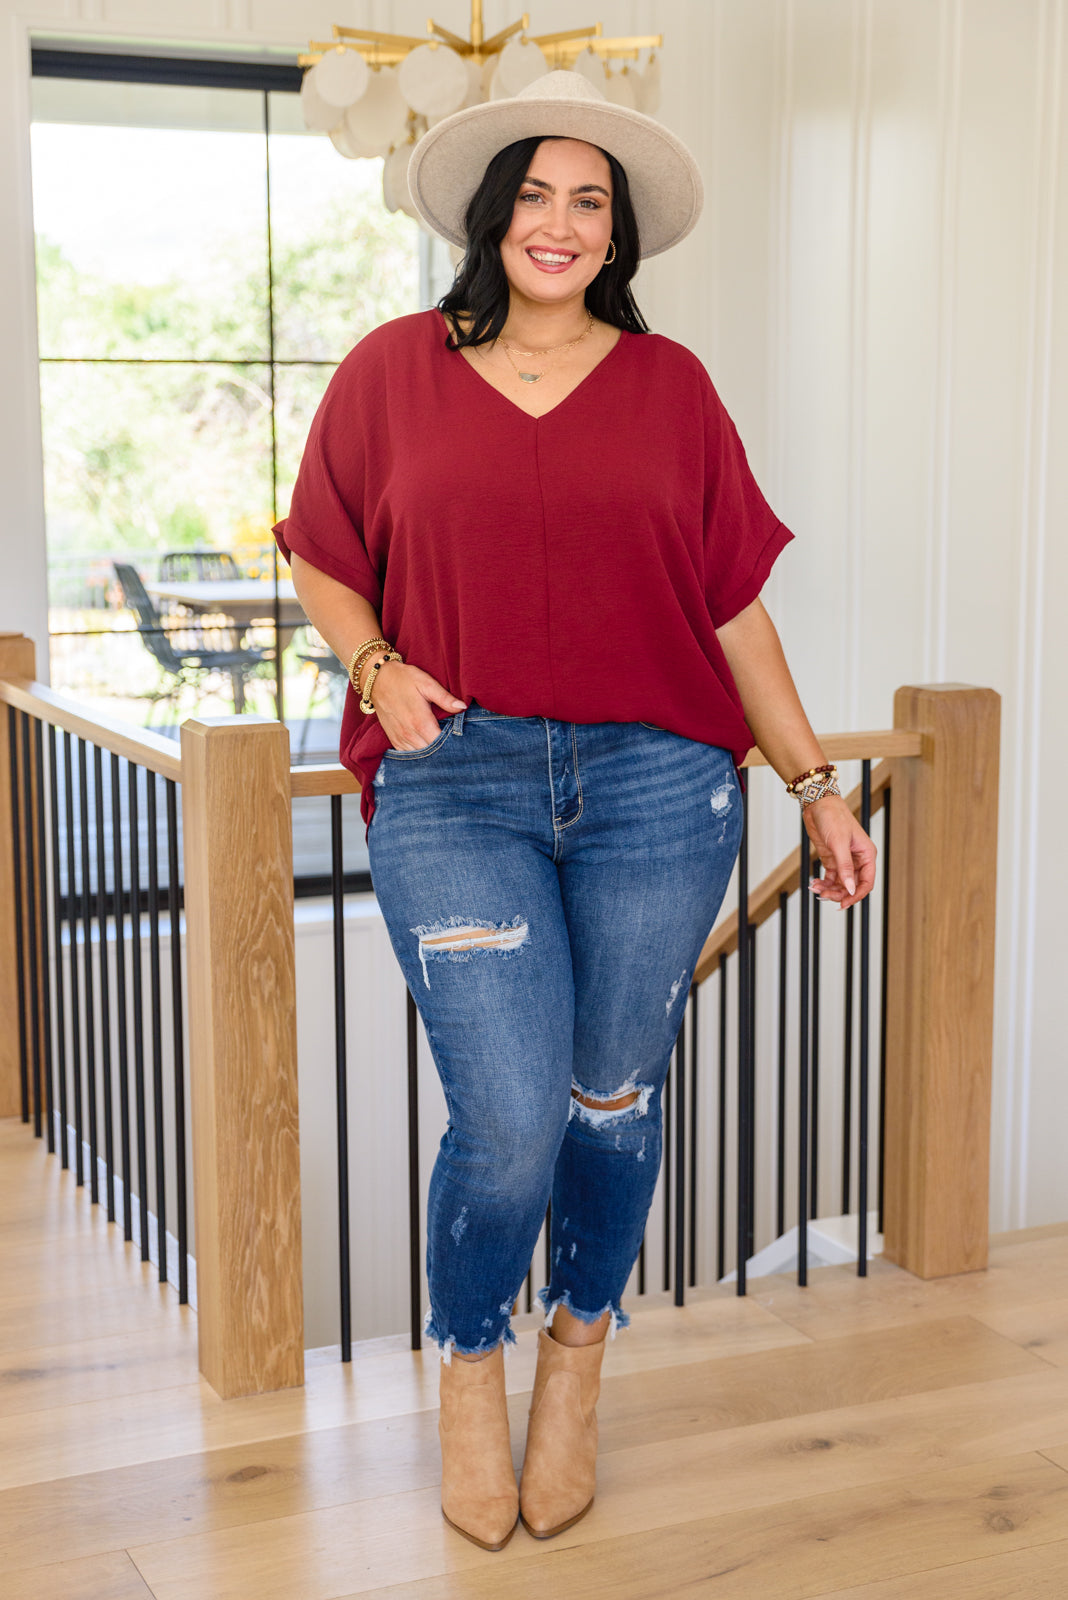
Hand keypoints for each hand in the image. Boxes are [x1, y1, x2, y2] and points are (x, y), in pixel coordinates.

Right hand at [369, 659, 465, 749]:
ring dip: (431, 752)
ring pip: (420, 756)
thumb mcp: (426, 683)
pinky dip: (418, 752)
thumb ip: (444, 698)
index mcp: (420, 722)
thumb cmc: (403, 679)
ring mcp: (400, 738)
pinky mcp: (393, 739)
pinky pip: (408, 754)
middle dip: (443, 749)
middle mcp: (409, 734)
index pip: (441, 744)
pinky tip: (426, 744)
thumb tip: (462, 707)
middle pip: (432, 753)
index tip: (460, 738)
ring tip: (441, 743)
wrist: (377, 679)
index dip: (452, 743)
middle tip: (454, 741)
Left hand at [802, 794, 876, 908]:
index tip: (843, 904)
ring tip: (816, 889)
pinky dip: (823, 883)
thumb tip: (850, 889)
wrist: (818, 804)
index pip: (866, 882)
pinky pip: (830, 877)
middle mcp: (857, 860)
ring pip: (840, 883)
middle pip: (852, 886)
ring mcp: (844, 860)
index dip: (856, 895)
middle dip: (839, 893)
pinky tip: (814, 883)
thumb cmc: (833, 817)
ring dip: (829, 889)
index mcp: (866, 855)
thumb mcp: (839, 843)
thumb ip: (845, 867)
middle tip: (824, 896)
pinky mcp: (832, 859)